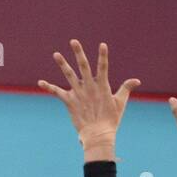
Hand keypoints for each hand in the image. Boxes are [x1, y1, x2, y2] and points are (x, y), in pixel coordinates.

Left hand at [38, 40, 139, 155]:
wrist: (98, 135)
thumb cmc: (111, 120)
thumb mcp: (120, 103)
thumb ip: (126, 88)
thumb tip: (136, 80)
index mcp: (102, 86)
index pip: (103, 67)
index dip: (103, 56)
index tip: (102, 45)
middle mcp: (89, 87)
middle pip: (83, 66)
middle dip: (78, 53)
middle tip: (74, 41)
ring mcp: (79, 94)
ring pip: (69, 75)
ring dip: (62, 64)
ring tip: (56, 54)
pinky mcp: (70, 102)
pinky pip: (57, 92)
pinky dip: (48, 87)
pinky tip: (40, 82)